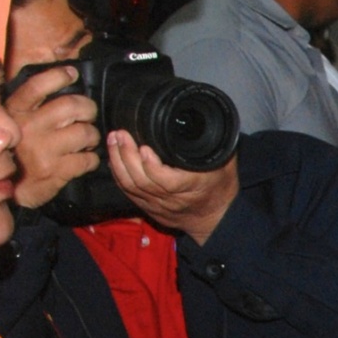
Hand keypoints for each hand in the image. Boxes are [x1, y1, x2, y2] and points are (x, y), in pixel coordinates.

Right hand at [7, 64, 102, 207]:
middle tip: (88, 115)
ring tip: (87, 140)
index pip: (38, 86)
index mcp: (16, 112)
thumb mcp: (14, 122)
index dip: (59, 76)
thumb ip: (30, 106)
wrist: (9, 187)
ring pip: (85, 133)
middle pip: (71, 106)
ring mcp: (43, 149)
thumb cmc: (17, 151)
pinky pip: (88, 159)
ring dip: (92, 136)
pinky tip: (85, 159)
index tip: (72, 74)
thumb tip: (60, 86)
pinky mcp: (56, 170)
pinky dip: (92, 159)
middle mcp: (29, 127)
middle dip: (88, 109)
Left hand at [105, 129, 237, 244]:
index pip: (167, 181)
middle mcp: (173, 199)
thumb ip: (213, 144)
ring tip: (113, 141)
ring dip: (118, 162)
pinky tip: (114, 158)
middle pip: (142, 181)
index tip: (144, 147)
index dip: (151, 166)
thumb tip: (201, 120)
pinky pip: (128, 192)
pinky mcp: (149, 208)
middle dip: (127, 156)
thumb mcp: (225, 162)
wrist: (216, 218)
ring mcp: (158, 205)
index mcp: (194, 187)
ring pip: (131, 186)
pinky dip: (118, 174)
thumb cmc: (221, 186)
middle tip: (120, 134)